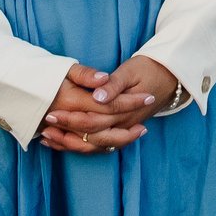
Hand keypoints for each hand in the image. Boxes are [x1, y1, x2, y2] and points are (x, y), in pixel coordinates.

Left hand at [38, 55, 184, 149]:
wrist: (170, 78)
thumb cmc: (148, 69)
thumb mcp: (131, 70)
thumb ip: (114, 84)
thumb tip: (98, 96)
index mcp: (125, 108)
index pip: (94, 119)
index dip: (72, 118)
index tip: (51, 112)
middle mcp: (124, 123)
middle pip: (92, 135)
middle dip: (66, 132)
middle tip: (45, 124)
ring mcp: (123, 129)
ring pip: (95, 146)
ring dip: (71, 144)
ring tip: (48, 138)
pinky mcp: (120, 131)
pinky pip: (100, 146)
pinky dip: (80, 146)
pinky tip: (62, 142)